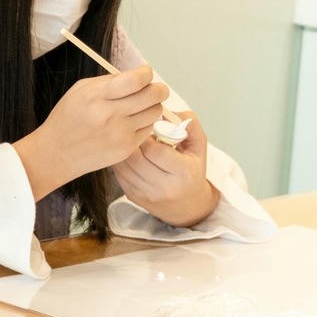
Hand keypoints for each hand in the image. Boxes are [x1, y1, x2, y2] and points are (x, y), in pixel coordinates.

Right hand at [16, 65, 168, 198]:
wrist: (56, 153)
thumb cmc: (67, 119)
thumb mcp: (80, 90)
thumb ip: (109, 81)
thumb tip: (138, 76)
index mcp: (96, 96)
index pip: (136, 80)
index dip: (146, 73)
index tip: (145, 73)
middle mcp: (109, 115)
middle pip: (152, 96)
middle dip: (158, 89)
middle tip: (155, 89)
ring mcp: (119, 134)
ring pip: (155, 112)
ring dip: (152, 106)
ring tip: (140, 107)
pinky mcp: (126, 149)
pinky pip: (148, 130)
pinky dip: (144, 123)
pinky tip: (131, 123)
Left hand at [113, 110, 220, 226]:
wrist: (187, 205)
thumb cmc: (192, 169)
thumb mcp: (198, 144)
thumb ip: (188, 122)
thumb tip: (165, 111)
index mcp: (183, 173)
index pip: (155, 150)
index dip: (148, 136)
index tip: (149, 130)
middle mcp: (164, 187)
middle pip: (136, 159)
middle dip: (134, 142)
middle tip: (136, 133)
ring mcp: (146, 194)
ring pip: (124, 166)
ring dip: (124, 150)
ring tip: (131, 142)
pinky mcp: (133, 197)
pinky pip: (118, 174)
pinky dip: (121, 161)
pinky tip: (128, 155)